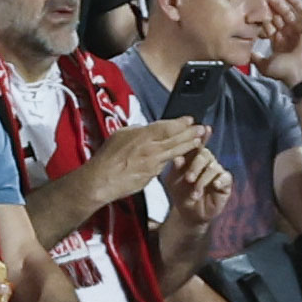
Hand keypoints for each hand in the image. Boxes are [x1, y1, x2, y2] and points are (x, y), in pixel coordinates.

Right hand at [88, 118, 205, 204]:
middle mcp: (151, 149)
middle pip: (177, 138)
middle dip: (191, 133)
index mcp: (143, 136)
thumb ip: (136, 131)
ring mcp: (153, 163)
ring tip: (198, 142)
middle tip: (202, 129)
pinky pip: (163, 166)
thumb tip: (145, 129)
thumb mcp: (119, 135)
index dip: (181, 123)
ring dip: (188, 146)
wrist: (99, 181)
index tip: (190, 120)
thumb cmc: (105, 159)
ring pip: (175, 153)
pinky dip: (172, 161)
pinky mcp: (151, 176)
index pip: (168, 126)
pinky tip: (179, 158)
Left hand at [164, 145, 231, 225]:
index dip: (200, 138)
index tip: (204, 130)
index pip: (196, 145)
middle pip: (205, 155)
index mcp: (193, 158)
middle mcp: (207, 162)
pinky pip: (225, 178)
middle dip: (195, 166)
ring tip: (194, 194)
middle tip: (188, 179)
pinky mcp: (226, 182)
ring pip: (213, 167)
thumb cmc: (180, 193)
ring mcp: (217, 171)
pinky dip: (219, 181)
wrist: (188, 213)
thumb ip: (176, 169)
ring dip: (202, 181)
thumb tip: (177, 158)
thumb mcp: (173, 181)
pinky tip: (214, 185)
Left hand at [255, 0, 301, 86]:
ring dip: (279, 3)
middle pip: (278, 18)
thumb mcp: (264, 65)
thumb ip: (256, 58)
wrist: (299, 73)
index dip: (261, 20)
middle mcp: (288, 35)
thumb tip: (247, 54)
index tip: (252, 11)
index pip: (269, 27)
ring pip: (288, 13)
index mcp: (279, 43)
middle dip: (269, 8)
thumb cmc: (283, 71)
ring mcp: (297, 30)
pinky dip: (295, 2)